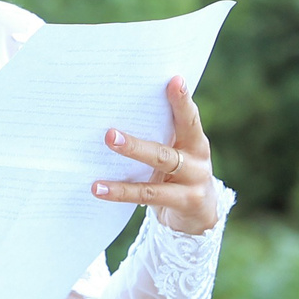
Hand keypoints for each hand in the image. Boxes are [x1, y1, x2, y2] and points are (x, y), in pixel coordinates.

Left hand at [95, 78, 223, 234]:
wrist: (200, 217)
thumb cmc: (179, 177)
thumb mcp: (176, 155)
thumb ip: (160, 137)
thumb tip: (117, 115)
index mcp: (195, 141)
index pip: (189, 118)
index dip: (182, 100)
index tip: (174, 80)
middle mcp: (198, 159)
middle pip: (167, 148)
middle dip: (137, 141)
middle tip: (110, 133)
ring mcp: (193, 183)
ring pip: (159, 167)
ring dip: (131, 157)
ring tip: (107, 148)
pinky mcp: (185, 202)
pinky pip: (148, 195)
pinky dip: (121, 191)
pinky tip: (98, 188)